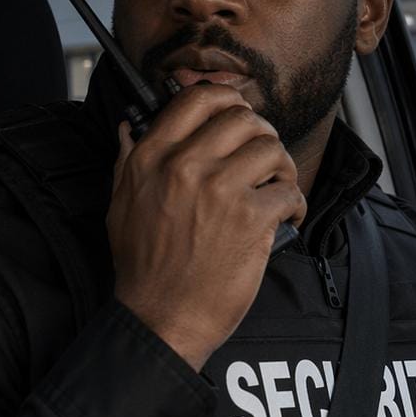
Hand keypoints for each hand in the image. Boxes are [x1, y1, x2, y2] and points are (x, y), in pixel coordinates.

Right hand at [107, 84, 305, 370]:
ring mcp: (219, 190)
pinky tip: (287, 218)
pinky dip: (296, 205)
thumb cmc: (143, 269)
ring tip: (277, 189)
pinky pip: (290, 192)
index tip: (240, 113)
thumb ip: (127, 161)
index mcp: (152, 157)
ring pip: (272, 149)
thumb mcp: (119, 206)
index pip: (197, 98)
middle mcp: (185, 166)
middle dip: (262, 134)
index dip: (228, 98)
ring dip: (283, 168)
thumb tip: (128, 128)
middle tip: (265, 158)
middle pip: (243, 118)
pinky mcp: (250, 218)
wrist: (161, 318)